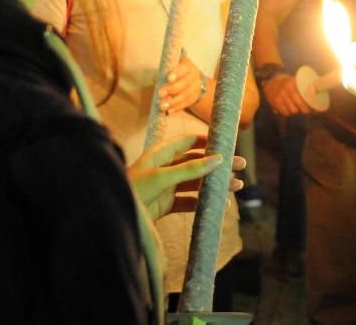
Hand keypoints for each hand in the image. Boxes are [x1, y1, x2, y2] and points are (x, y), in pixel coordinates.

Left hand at [128, 134, 245, 220]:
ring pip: (197, 182)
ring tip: (237, 186)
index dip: (208, 141)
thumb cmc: (133, 189)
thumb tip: (217, 159)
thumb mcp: (162, 177)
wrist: (114, 214)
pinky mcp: (167, 204)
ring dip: (215, 184)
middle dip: (219, 164)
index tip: (227, 143)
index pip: (188, 141)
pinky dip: (204, 202)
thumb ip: (190, 169)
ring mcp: (167, 186)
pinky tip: (219, 203)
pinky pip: (190, 201)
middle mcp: (166, 167)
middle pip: (198, 162)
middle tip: (241, 165)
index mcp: (161, 153)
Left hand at [158, 55, 205, 115]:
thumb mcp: (170, 69)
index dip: (177, 73)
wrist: (191, 80)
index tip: (168, 78)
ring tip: (162, 106)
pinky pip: (187, 103)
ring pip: (187, 95)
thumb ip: (162, 74)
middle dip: (172, 89)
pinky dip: (178, 107)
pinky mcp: (196, 96)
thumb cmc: (175, 73)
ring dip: (174, 102)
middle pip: (186, 82)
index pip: (183, 68)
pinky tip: (169, 111)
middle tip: (160, 94)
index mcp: (187, 65)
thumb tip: (155, 80)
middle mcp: (194, 75)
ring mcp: (197, 86)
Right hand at [262, 73, 314, 116]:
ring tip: (297, 109)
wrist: (271, 82)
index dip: (309, 104)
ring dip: (296, 111)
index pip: (303, 97)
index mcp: (293, 83)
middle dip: (305, 110)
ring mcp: (280, 96)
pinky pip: (285, 113)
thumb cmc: (288, 82)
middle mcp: (286, 89)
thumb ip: (304, 86)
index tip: (315, 107)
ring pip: (292, 110)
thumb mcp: (295, 80)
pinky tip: (289, 109)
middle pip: (299, 105)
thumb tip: (317, 93)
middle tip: (307, 110)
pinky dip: (288, 113)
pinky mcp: (275, 103)